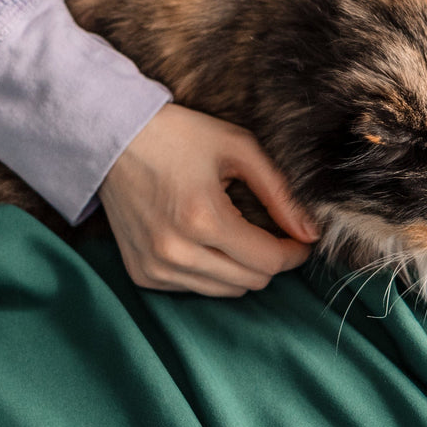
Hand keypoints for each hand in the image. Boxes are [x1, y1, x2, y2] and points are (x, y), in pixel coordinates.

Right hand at [98, 104, 318, 296]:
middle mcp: (175, 252)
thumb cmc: (181, 135)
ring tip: (241, 233)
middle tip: (275, 233)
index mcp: (202, 219)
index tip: (303, 239)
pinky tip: (207, 239)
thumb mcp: (238, 148)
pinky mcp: (142, 274)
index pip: (268, 261)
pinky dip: (211, 271)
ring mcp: (155, 268)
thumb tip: (311, 232)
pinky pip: (194, 288)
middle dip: (271, 260)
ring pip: (224, 291)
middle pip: (250, 282)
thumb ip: (279, 192)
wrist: (114, 138)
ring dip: (242, 268)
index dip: (294, 253)